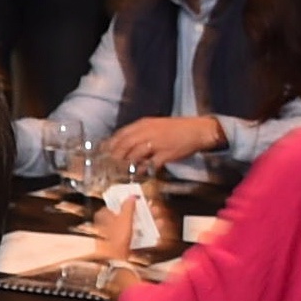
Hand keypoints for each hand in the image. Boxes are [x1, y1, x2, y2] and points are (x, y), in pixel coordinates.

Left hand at [109, 114, 224, 171]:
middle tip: (107, 168)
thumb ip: (140, 134)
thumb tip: (125, 145)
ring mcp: (156, 143)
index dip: (110, 145)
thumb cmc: (176, 129)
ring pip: (135, 155)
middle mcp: (147, 132)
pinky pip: (150, 164)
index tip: (102, 154)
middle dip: (114, 157)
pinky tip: (139, 175)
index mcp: (144, 124)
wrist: (197, 130)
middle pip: (124, 145)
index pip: (121, 134)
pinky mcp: (165, 154)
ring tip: (119, 174)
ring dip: (126, 165)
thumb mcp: (155, 126)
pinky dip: (143, 171)